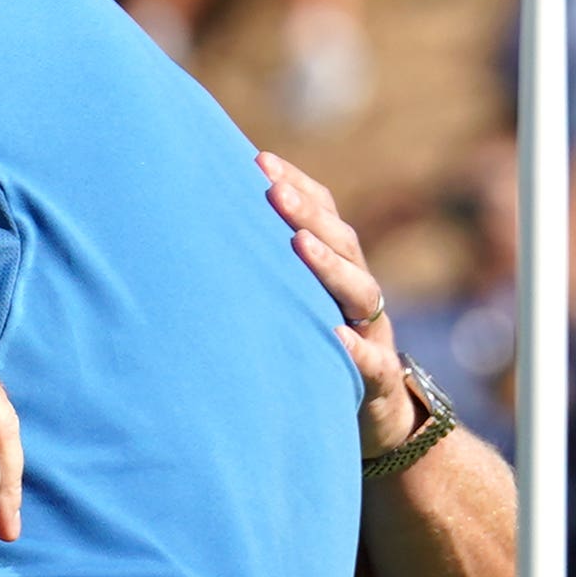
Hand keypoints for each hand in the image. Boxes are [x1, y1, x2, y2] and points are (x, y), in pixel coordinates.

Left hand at [259, 152, 417, 458]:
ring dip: (330, 266)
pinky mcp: (375, 377)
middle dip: (308, 214)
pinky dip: (354, 348)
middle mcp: (356, 293)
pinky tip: (336, 336)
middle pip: (341, 243)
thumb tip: (199, 230)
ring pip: (360, 292)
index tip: (259, 160)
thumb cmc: (316, 348)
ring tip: (301, 244)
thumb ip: (265, 272)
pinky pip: (371, 361)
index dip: (298, 186)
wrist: (372, 415)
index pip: (323, 217)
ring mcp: (371, 332)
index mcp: (336, 270)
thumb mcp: (292, 307)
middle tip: (274, 191)